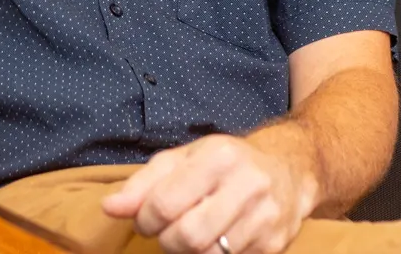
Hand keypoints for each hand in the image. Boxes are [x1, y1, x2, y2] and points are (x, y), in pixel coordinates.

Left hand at [100, 133, 316, 253]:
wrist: (289, 168)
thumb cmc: (225, 163)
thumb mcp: (184, 159)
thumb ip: (144, 183)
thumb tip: (111, 207)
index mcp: (218, 157)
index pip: (165, 203)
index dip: (145, 219)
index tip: (146, 218)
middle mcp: (247, 185)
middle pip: (187, 237)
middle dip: (166, 241)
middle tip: (167, 232)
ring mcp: (264, 218)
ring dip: (188, 253)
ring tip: (190, 236)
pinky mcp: (274, 245)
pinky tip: (215, 241)